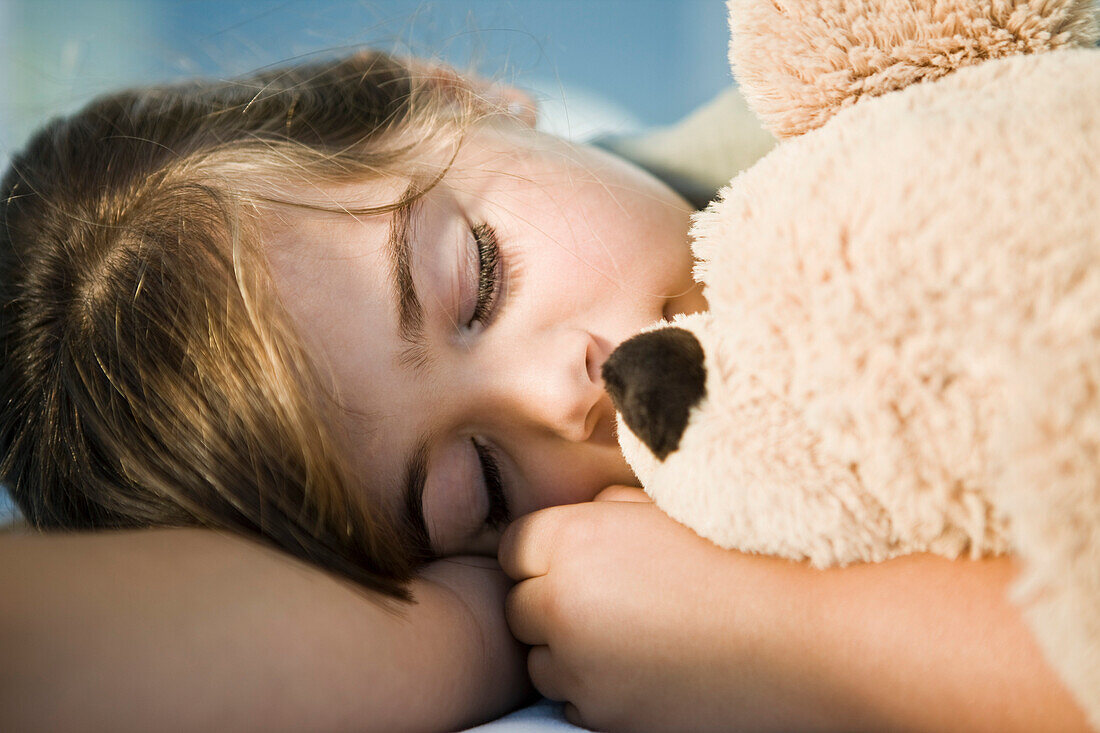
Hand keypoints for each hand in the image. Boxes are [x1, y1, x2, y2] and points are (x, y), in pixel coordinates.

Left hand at [498, 487, 812, 731]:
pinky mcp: (605, 717)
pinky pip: (576, 703)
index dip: (545, 552)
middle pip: (521, 607)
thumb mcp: (669, 509)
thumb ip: (610, 509)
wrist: (802, 637)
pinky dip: (599, 690)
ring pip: (542, 662)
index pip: (514, 547)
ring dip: (570, 651)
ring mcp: (580, 668)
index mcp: (573, 539)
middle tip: (609, 600)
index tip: (578, 559)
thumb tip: (585, 515)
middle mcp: (562, 603)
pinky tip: (649, 669)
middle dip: (552, 602)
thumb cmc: (744, 556)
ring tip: (634, 637)